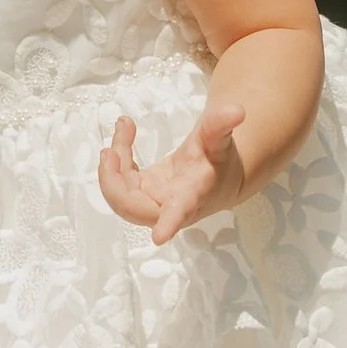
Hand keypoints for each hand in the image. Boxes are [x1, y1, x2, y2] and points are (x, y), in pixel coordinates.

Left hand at [98, 102, 246, 245]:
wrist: (216, 179)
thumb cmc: (219, 160)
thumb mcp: (220, 140)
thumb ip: (221, 125)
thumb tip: (237, 110)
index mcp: (191, 196)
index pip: (180, 213)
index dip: (169, 224)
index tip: (159, 237)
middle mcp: (168, 205)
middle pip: (133, 208)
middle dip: (114, 184)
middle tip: (109, 151)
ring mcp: (151, 201)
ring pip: (121, 195)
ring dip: (112, 167)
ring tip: (123, 128)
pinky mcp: (141, 192)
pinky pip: (119, 181)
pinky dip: (117, 156)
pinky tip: (125, 130)